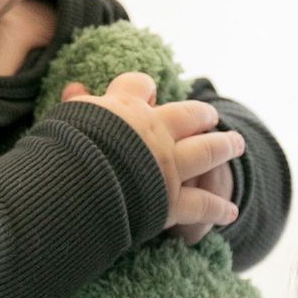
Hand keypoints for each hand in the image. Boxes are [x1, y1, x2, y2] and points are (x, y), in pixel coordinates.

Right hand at [60, 72, 240, 237]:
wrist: (72, 188)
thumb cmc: (61, 152)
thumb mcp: (65, 121)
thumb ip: (75, 105)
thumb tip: (74, 88)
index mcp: (125, 109)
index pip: (139, 85)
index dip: (144, 88)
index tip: (149, 92)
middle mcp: (154, 133)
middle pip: (188, 115)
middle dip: (201, 114)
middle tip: (210, 116)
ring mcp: (168, 166)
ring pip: (207, 151)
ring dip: (224, 146)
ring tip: (237, 143)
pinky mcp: (172, 201)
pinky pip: (202, 204)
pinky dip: (218, 208)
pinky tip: (232, 211)